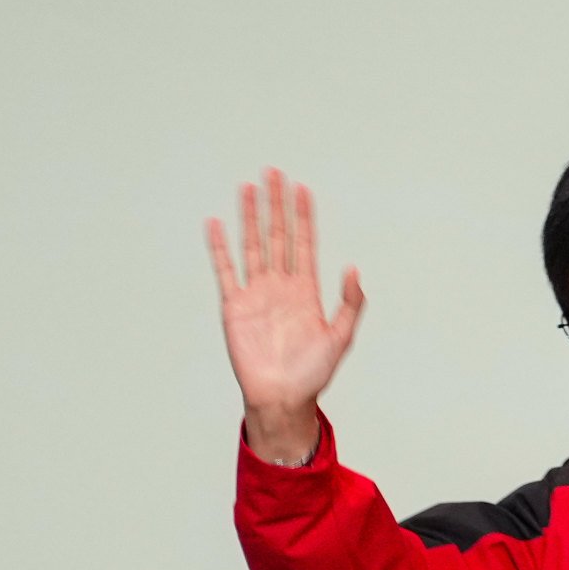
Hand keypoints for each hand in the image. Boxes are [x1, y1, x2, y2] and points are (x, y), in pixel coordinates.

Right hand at [208, 171, 364, 468]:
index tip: (303, 189)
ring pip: (252, 245)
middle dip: (277, 205)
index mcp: (306, 292)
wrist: (283, 396)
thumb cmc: (313, 372)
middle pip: (278, 236)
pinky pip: (225, 270)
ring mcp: (256, 293)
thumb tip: (353, 269)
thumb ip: (349, 303)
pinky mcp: (234, 306)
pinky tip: (216, 223)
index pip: (305, 244)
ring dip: (250, 217)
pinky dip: (220, 247)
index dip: (304, 217)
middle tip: (274, 173)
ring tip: (248, 188)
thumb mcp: (340, 337)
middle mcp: (280, 286)